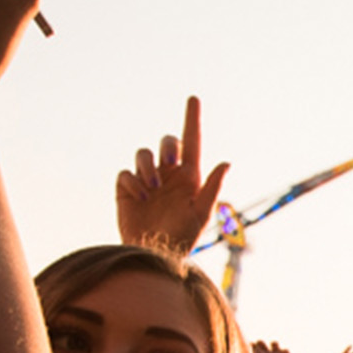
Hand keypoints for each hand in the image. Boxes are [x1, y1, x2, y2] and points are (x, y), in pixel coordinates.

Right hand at [114, 95, 228, 253]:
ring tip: (152, 189)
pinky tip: (139, 197)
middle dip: (168, 146)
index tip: (193, 99)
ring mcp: (147, 181)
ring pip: (144, 154)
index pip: (192, 142)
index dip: (192, 120)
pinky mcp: (127, 190)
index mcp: (189, 177)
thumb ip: (212, 187)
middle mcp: (169, 175)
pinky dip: (132, 182)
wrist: (154, 253)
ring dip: (148, 167)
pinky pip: (126, 173)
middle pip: (167, 142)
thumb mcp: (200, 213)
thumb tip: (226, 162)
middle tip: (171, 162)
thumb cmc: (182, 237)